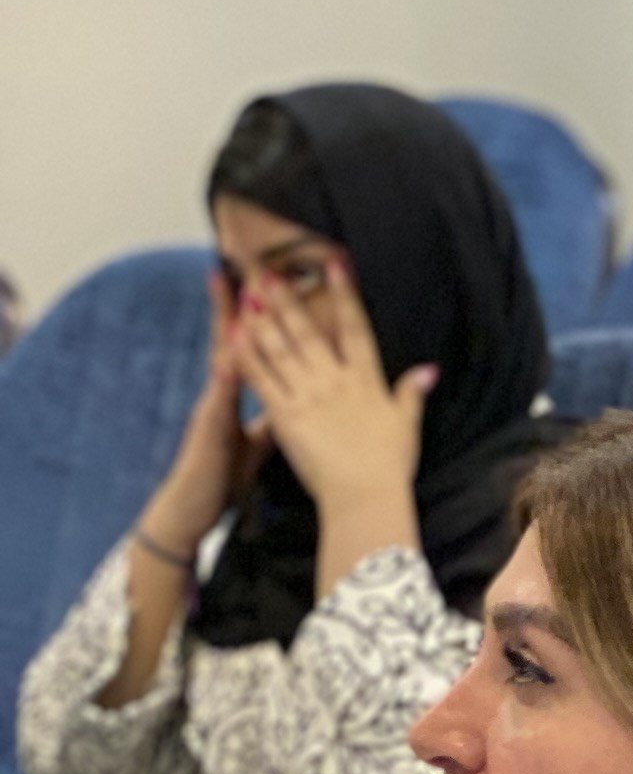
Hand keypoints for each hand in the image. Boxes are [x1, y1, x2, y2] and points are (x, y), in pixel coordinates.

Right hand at [141, 274, 272, 561]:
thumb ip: (272, 414)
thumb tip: (297, 396)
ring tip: (231, 288)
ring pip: (222, 357)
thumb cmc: (223, 476)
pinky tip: (229, 354)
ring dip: (226, 324)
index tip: (267, 285)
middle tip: (246, 263)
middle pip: (232, 338)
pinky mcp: (207, 428)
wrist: (195, 510)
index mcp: (235, 394)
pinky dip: (224, 376)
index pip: (249, 346)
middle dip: (237, 302)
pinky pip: (218, 398)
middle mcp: (222, 392)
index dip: (257, 317)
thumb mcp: (256, 441)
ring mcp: (212, 406)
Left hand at [234, 257, 431, 522]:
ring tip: (247, 294)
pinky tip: (234, 335)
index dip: (345, 294)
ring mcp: (308, 395)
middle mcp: (335, 380)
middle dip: (287, 299)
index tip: (334, 264)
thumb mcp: (407, 427)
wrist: (366, 497)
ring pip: (280, 347)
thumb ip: (412, 394)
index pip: (355, 328)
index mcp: (366, 381)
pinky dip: (247, 355)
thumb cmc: (389, 467)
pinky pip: (262, 378)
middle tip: (268, 272)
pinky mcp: (286, 415)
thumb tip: (430, 370)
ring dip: (262, 318)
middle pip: (308, 330)